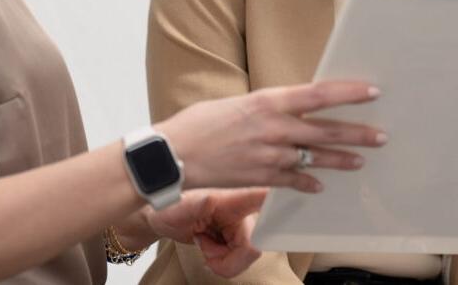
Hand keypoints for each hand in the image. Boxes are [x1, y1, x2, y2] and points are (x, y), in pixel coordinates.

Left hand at [145, 188, 265, 277]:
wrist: (162, 219)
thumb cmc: (169, 207)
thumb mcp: (176, 207)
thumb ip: (193, 204)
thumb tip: (208, 198)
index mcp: (230, 196)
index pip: (259, 195)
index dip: (277, 198)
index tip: (296, 195)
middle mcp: (240, 208)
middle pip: (254, 244)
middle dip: (230, 259)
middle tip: (208, 253)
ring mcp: (240, 224)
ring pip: (248, 255)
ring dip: (223, 260)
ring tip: (205, 245)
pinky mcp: (238, 236)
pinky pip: (241, 259)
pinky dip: (223, 262)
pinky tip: (210, 248)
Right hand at [159, 80, 384, 191]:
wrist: (176, 153)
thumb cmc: (200, 122)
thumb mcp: (237, 103)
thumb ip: (265, 108)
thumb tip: (286, 109)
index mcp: (267, 101)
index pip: (318, 94)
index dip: (348, 93)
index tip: (371, 91)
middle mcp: (274, 128)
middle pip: (326, 129)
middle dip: (357, 132)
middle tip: (381, 135)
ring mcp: (270, 156)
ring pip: (316, 158)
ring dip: (342, 159)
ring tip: (361, 160)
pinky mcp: (262, 177)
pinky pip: (294, 182)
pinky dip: (308, 183)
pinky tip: (319, 185)